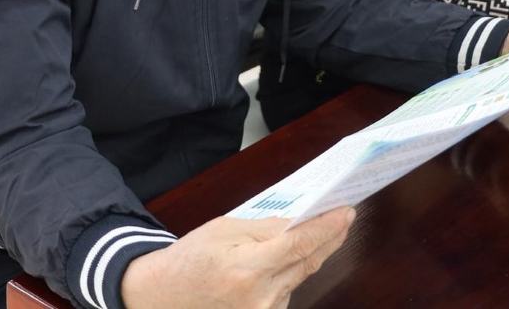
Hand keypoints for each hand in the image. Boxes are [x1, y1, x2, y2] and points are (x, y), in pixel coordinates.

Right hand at [121, 210, 353, 308]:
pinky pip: (288, 289)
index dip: (327, 227)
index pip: (301, 244)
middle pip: (307, 262)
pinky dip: (297, 270)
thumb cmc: (191, 258)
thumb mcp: (225, 229)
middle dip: (330, 237)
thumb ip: (265, 228)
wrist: (161, 296)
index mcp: (248, 269)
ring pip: (301, 276)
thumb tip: (299, 222)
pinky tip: (304, 254)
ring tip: (331, 230)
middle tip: (346, 216)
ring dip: (316, 253)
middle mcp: (259, 296)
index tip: (347, 211)